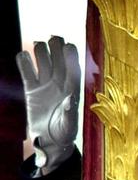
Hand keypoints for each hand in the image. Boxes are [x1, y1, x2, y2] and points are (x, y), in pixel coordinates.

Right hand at [16, 36, 80, 174]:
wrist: (51, 142)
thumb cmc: (65, 134)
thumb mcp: (69, 124)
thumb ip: (70, 112)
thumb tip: (71, 99)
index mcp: (72, 90)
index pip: (73, 69)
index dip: (71, 57)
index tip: (69, 46)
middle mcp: (60, 84)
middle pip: (58, 61)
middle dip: (57, 50)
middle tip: (54, 38)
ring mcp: (45, 86)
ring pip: (43, 63)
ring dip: (41, 53)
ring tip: (39, 44)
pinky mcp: (32, 90)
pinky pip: (27, 73)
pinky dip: (24, 64)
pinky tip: (22, 55)